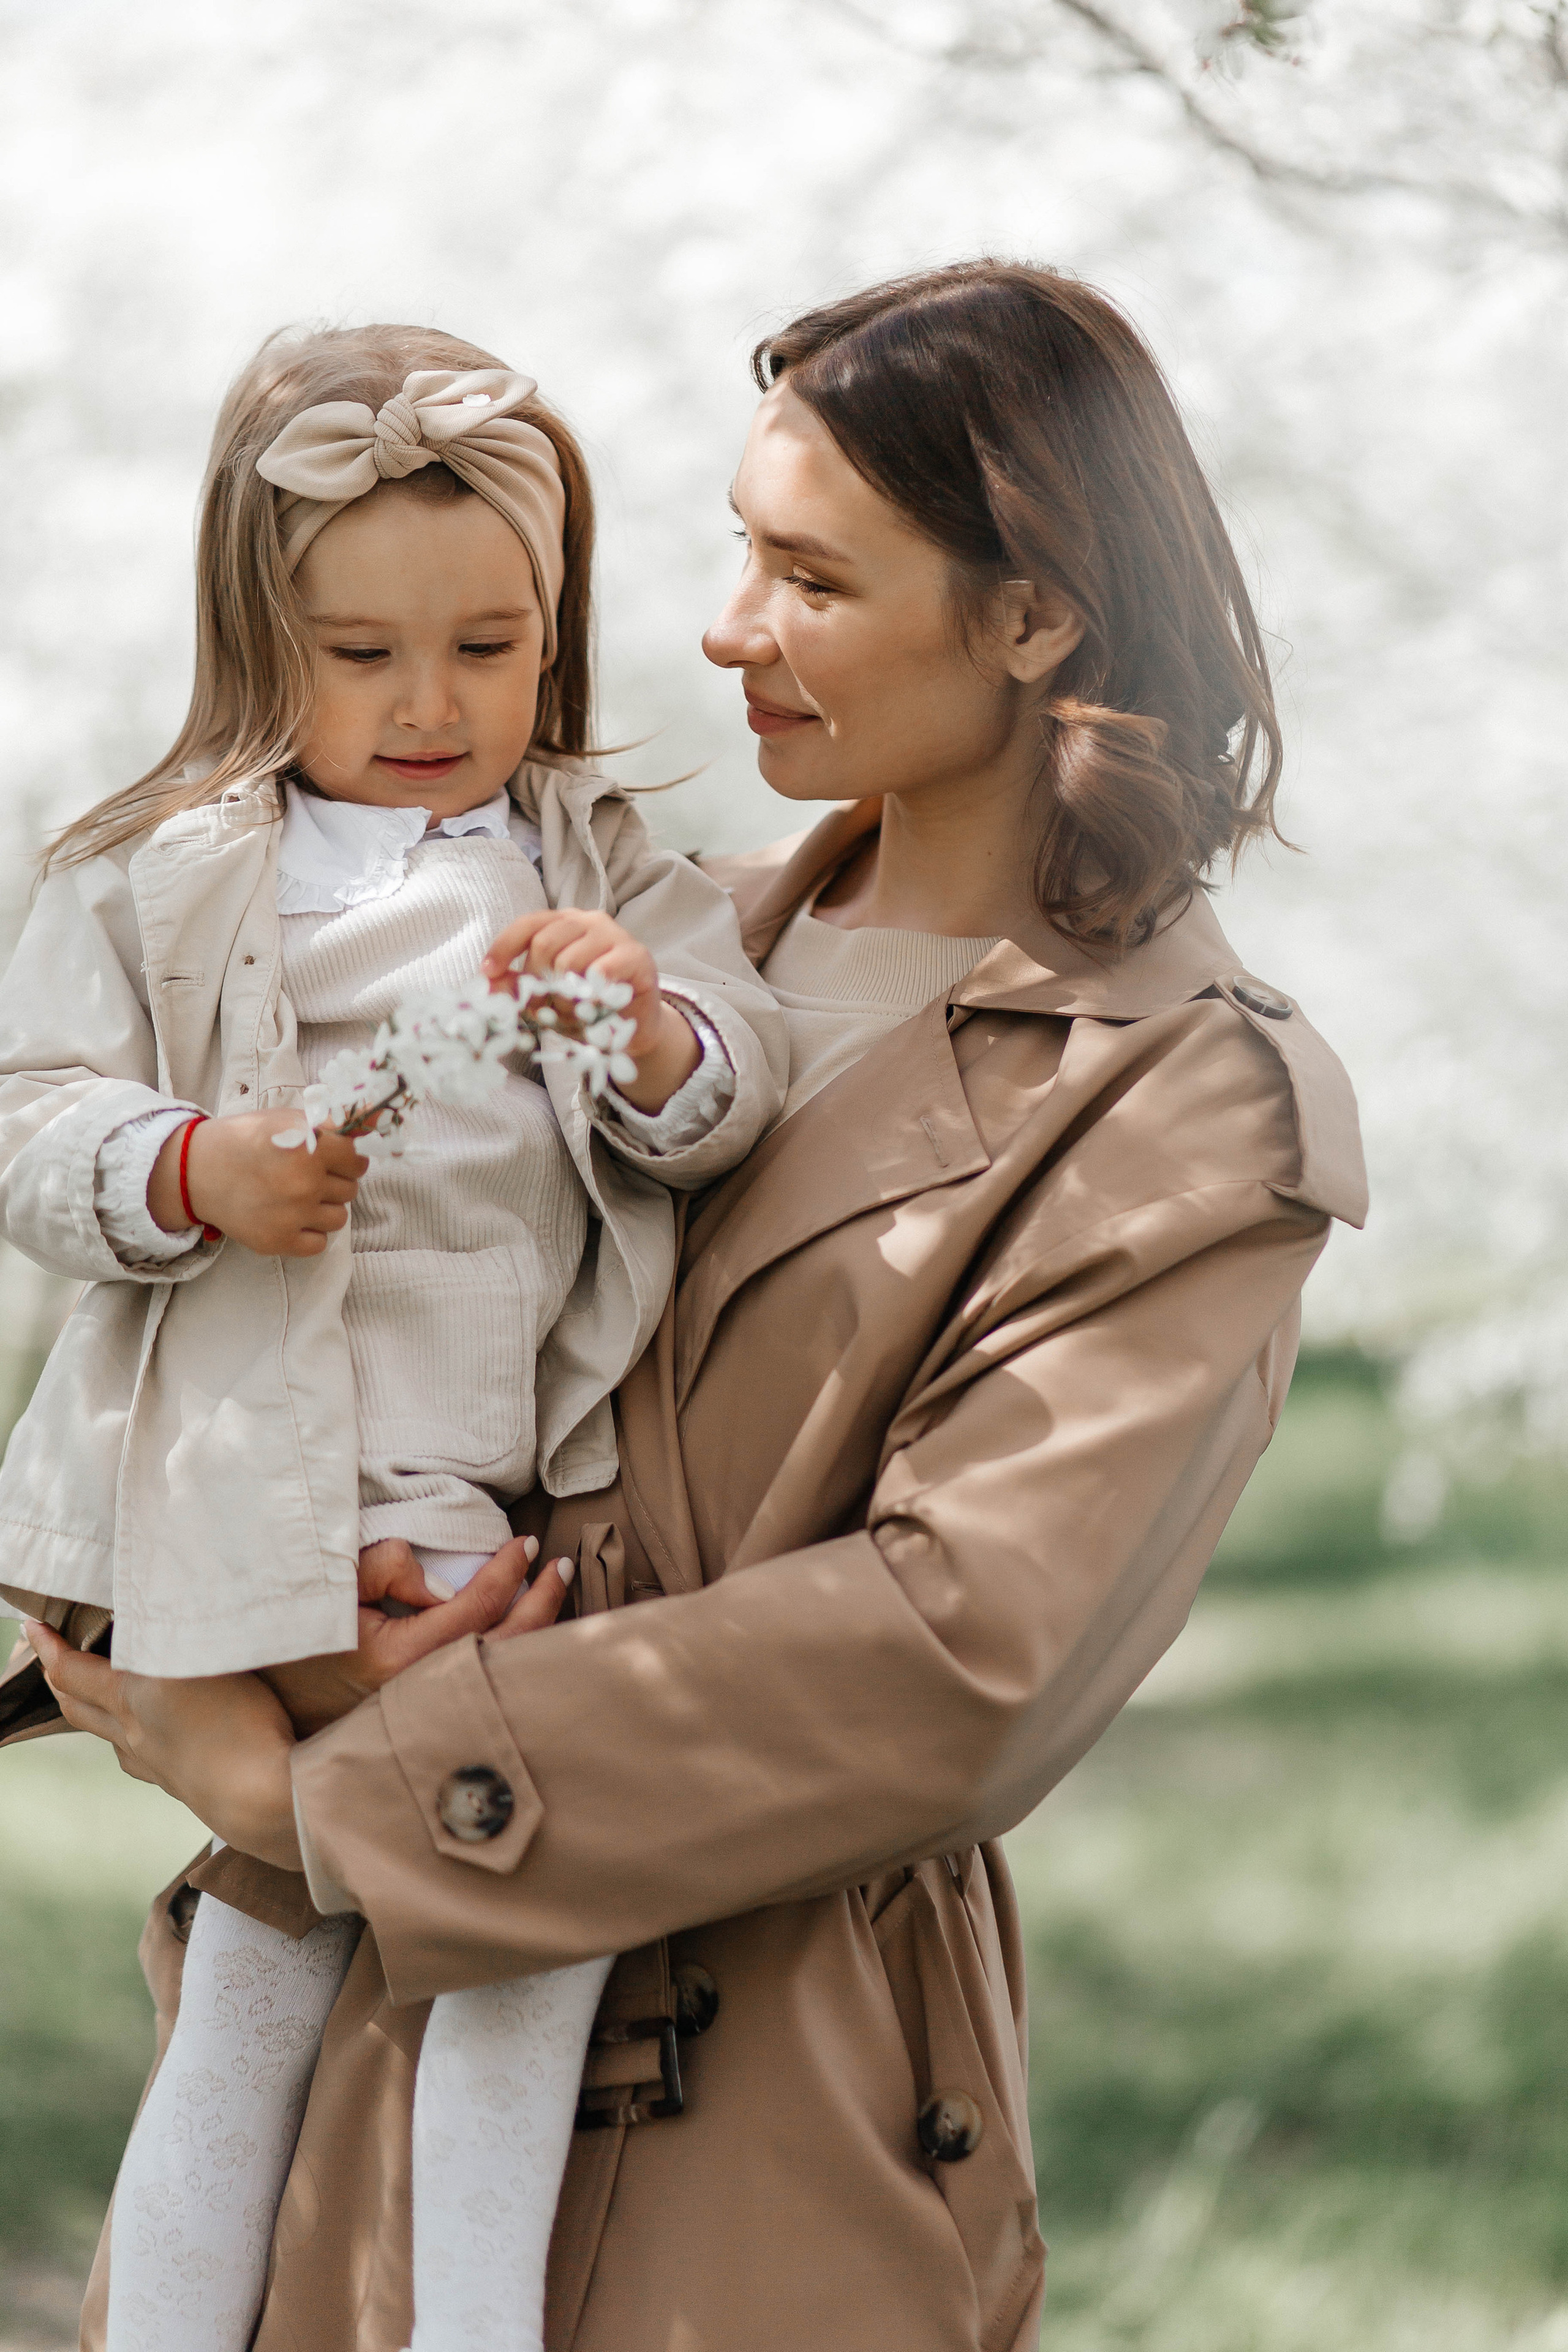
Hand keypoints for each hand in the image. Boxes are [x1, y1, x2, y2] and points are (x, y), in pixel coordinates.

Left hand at [24, 1622, 302, 1870]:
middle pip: (77, 1707)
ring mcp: (153, 1764)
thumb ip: (182, 1632)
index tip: (33, 1627)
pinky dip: (128, 1739)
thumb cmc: (241, 1721)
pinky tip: (146, 1736)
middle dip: (58, 1679)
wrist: (263, 1798)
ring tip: (96, 1692)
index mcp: (131, 1699)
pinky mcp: (179, 1784)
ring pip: (106, 1736)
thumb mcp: (210, 1656)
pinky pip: (136, 1757)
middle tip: (51, 1657)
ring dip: (90, 1710)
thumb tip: (168, 1606)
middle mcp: (132, 1734)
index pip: (71, 1671)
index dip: (47, 1647)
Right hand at [148, 1111, 367, 1256]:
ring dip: (323, 1208)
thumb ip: (332, 1124)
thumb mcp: (288, 1119)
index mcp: (310, 1147)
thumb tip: (376, 1121)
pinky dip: (309, 1233)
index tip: (334, 1158)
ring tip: (296, 1196)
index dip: (348, 1158)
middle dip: (334, 1182)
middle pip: (350, 1189)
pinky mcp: (279, 1240)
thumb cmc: (246, 1141)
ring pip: (339, 1218)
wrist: (197, 1171)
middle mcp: (305, 1182)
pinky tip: (290, 1217)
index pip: (358, 1159)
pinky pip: (319, 1243)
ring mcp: (293, 1214)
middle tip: (306, 1175)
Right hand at [260, 1535, 577, 1735]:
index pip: (477, 1610)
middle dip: (542, 1604)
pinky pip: (481, 1686)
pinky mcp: (421, 1718)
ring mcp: (423, 1711)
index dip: (508, 1573)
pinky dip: (513, 1658)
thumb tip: (442, 1582)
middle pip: (505, 1649)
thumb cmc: (301, 1622)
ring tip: (552, 1594)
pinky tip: (525, 1633)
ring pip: (500, 1674)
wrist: (264, 1686)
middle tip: (559, 1565)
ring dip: (535, 1633)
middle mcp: (419, 1693)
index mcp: (399, 1660)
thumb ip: (388, 1567)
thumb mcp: (335, 1582)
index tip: (525, 1544)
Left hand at [481, 907, 699, 1112]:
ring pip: (569, 960)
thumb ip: (518, 988)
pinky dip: (590, 995)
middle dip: (536, 983)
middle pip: (544, 943)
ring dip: (563, 997)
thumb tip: (486, 984)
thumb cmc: (587, 1007)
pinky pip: (602, 970)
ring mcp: (614, 935)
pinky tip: (594, 1006)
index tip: (487, 972)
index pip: (528, 924)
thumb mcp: (546, 999)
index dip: (504, 947)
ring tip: (573, 1012)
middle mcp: (588, 921)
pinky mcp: (636, 955)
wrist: (634, 1029)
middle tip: (543, 1010)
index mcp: (564, 924)